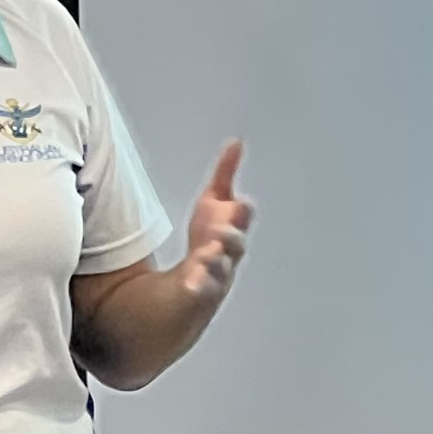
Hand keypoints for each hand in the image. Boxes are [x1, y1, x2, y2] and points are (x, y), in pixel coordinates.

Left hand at [173, 140, 253, 301]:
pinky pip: (203, 290)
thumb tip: (236, 141)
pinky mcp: (202, 292)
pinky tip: (191, 284)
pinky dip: (199, 286)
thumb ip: (225, 173)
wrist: (194, 284)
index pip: (242, 216)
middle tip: (219, 231)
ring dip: (215, 263)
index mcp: (233, 227)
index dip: (241, 211)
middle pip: (235, 243)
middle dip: (230, 236)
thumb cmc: (208, 239)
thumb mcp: (212, 203)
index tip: (238, 204)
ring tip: (204, 257)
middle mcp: (230, 252)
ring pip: (221, 269)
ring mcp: (218, 274)